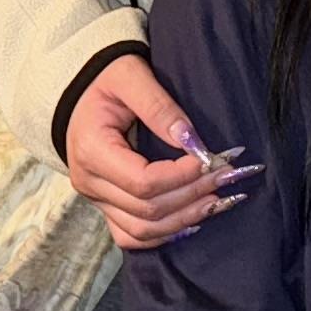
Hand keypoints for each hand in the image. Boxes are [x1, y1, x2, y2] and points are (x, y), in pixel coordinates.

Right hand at [64, 53, 246, 249]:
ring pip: (142, 230)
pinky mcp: (105, 206)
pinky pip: (133, 235)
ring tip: (220, 201)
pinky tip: (193, 220)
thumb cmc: (106, 80)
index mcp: (92, 151)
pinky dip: (164, 233)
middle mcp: (89, 183)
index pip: (143, 182)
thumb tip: (192, 142)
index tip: (212, 159)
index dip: (182, 176)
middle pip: (147, 210)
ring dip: (185, 219)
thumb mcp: (130, 75)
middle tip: (229, 176)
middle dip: (193, 195)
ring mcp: (96, 199)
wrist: (81, 93)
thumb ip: (159, 106)